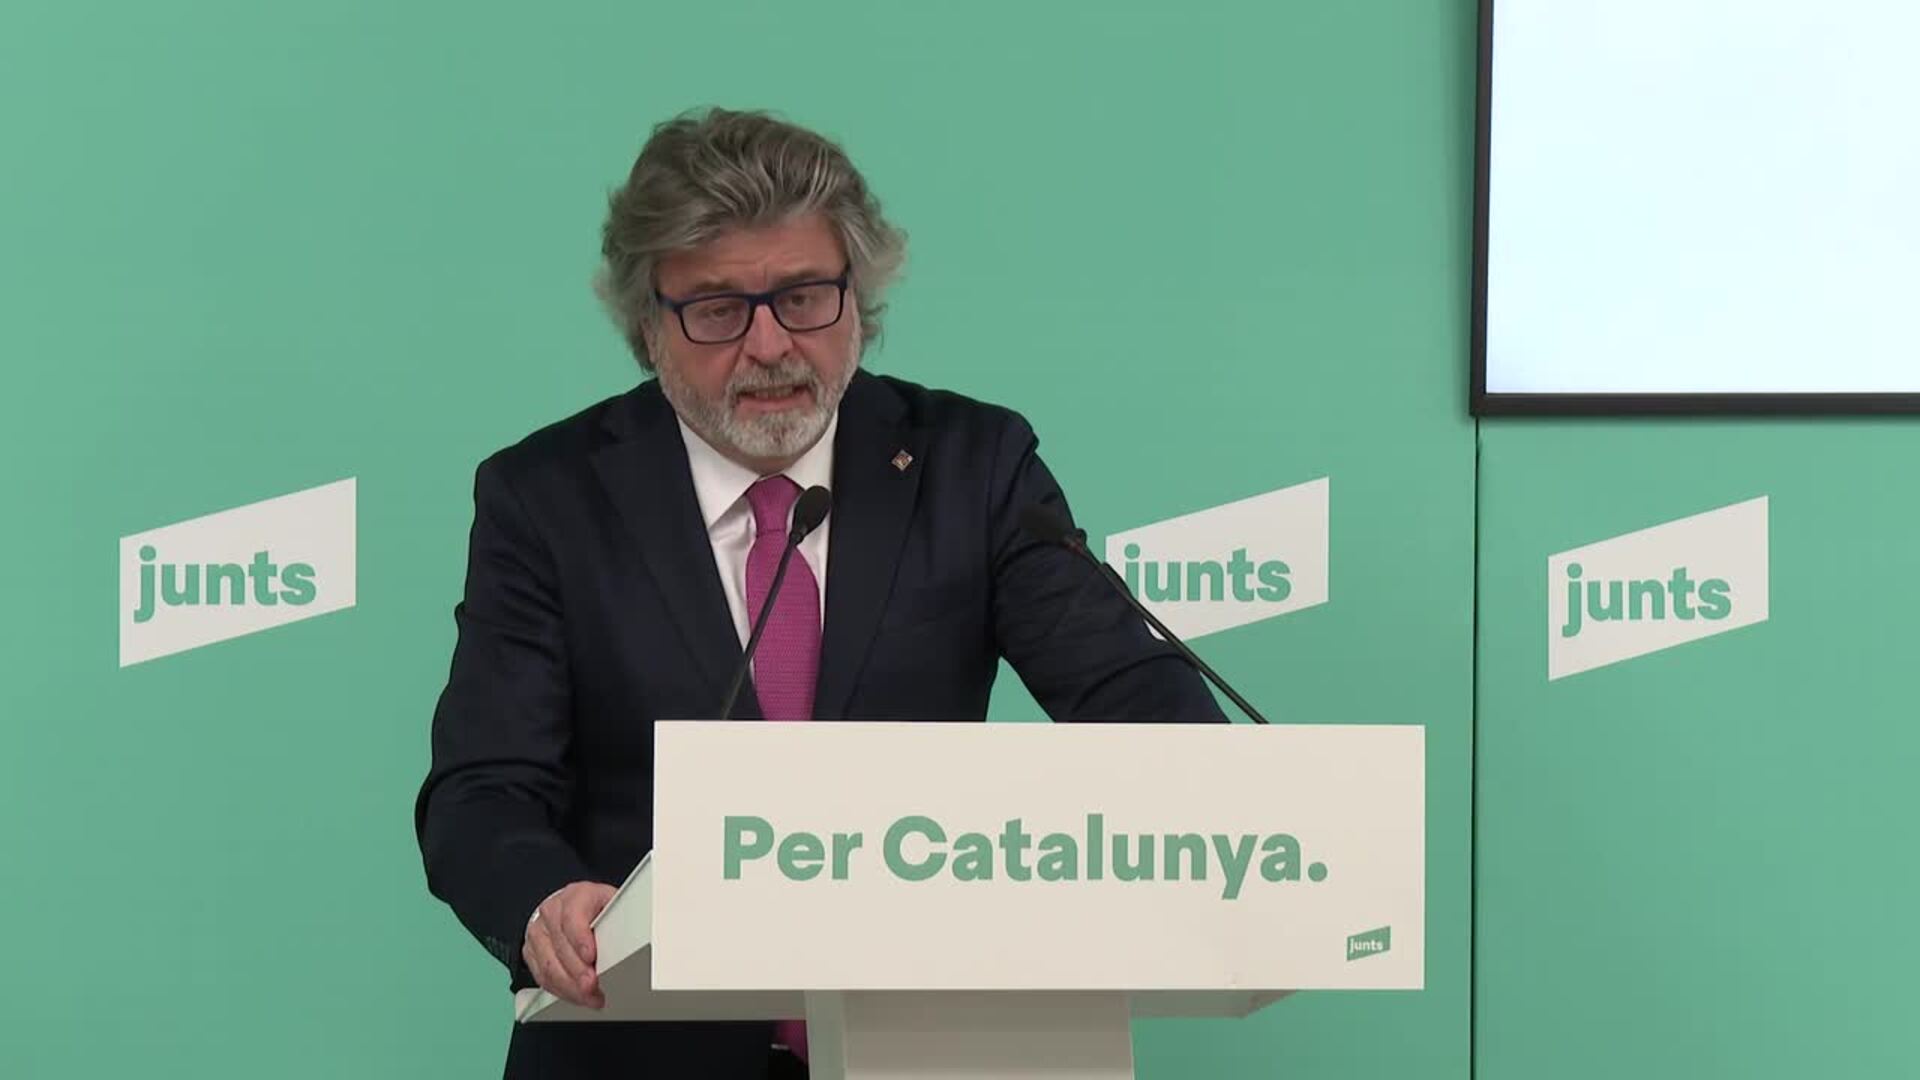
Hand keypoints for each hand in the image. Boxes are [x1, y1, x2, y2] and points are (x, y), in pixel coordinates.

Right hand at [522, 881, 616, 1007]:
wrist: (574, 906)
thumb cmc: (597, 908)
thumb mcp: (613, 906)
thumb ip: (618, 920)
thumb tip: (628, 942)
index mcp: (576, 896)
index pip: (572, 917)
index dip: (581, 939)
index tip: (591, 957)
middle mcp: (552, 911)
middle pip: (561, 947)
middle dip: (578, 972)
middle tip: (593, 987)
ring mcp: (538, 931)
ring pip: (549, 966)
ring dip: (570, 987)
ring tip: (590, 997)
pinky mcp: (531, 951)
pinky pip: (542, 976)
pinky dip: (561, 990)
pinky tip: (577, 995)